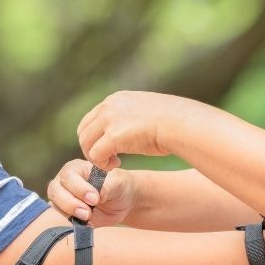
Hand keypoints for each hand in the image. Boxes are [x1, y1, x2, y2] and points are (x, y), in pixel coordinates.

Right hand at [45, 159, 136, 226]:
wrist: (122, 203)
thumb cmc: (118, 186)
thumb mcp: (117, 184)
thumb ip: (106, 187)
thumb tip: (97, 194)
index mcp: (76, 169)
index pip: (68, 176)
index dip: (79, 188)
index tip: (95, 199)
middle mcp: (64, 183)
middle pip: (55, 191)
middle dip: (71, 203)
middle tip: (88, 213)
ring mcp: (62, 199)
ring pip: (54, 206)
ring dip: (69, 215)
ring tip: (87, 218)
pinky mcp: (64, 215)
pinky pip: (58, 220)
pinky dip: (70, 224)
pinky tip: (85, 226)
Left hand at [77, 91, 192, 170]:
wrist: (181, 124)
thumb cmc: (172, 121)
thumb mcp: (147, 111)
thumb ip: (133, 117)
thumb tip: (132, 128)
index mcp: (117, 99)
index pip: (92, 118)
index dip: (97, 136)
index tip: (111, 147)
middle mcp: (109, 106)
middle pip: (84, 130)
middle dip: (92, 147)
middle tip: (109, 159)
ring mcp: (109, 120)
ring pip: (86, 142)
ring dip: (96, 156)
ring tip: (113, 164)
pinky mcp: (113, 137)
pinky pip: (95, 154)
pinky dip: (102, 164)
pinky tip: (117, 165)